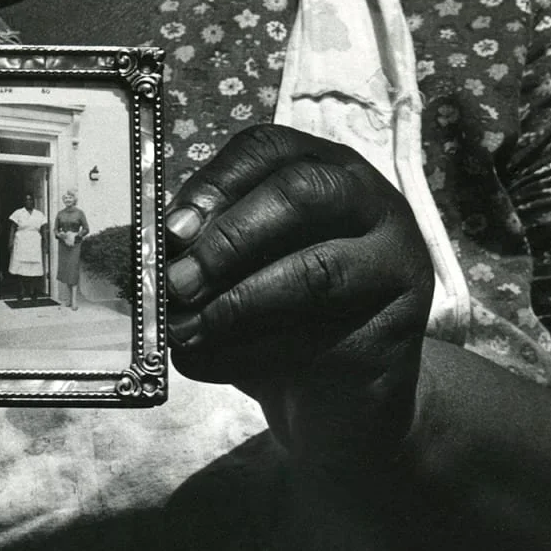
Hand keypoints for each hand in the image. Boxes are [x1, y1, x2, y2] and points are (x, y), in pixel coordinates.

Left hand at [165, 125, 433, 481]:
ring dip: (237, 302)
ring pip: (316, 269)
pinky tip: (209, 363)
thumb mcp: (233, 274)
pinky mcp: (399, 328)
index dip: (214, 183)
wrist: (336, 400)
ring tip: (187, 330)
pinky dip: (250, 354)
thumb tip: (151, 255)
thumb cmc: (276, 320)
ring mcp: (395, 262)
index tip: (170, 229)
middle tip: (178, 282)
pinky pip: (318, 336)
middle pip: (302, 192)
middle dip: (228, 238)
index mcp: (321, 169)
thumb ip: (201, 254)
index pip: (268, 149)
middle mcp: (369, 203)